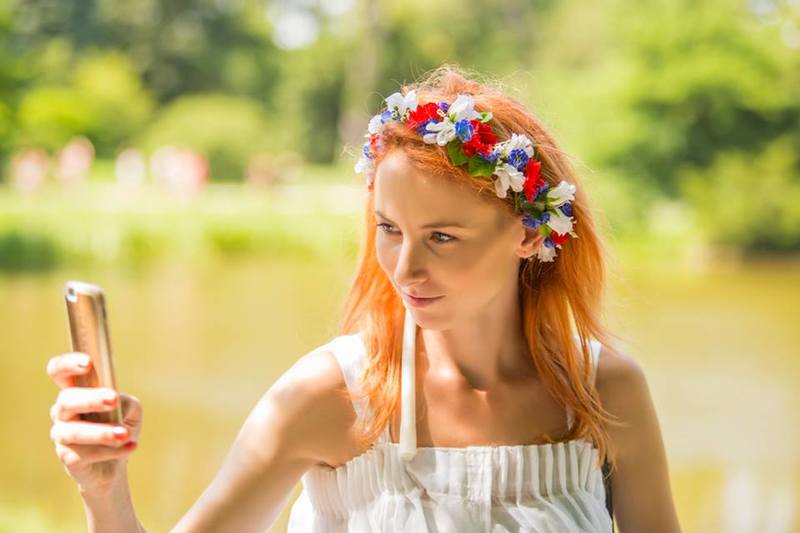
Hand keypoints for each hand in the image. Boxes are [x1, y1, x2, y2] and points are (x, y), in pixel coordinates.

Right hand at [47, 352, 142, 493]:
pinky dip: (111, 450)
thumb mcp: (131, 410)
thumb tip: (119, 403)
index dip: (68, 364)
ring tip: (125, 434)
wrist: (116, 463)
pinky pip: (85, 453)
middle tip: (113, 399)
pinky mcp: (67, 457)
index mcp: (76, 390)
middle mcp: (63, 411)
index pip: (59, 371)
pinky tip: (131, 446)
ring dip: (102, 431)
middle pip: (67, 399)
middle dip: (90, 398)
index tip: (88, 363)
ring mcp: (61, 434)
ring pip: (74, 431)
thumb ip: (126, 402)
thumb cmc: (120, 425)